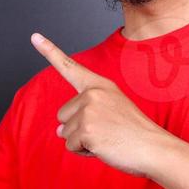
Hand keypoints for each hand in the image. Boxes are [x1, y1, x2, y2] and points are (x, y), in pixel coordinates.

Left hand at [31, 32, 171, 177]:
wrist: (154, 148)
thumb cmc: (135, 133)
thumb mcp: (112, 111)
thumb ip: (84, 114)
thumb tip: (59, 130)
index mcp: (100, 85)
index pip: (70, 67)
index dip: (50, 51)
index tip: (34, 36)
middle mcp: (92, 93)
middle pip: (62, 115)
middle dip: (78, 128)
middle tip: (106, 131)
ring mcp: (89, 110)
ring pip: (65, 132)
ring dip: (82, 141)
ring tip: (107, 138)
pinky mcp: (86, 130)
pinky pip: (71, 146)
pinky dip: (84, 152)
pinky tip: (104, 147)